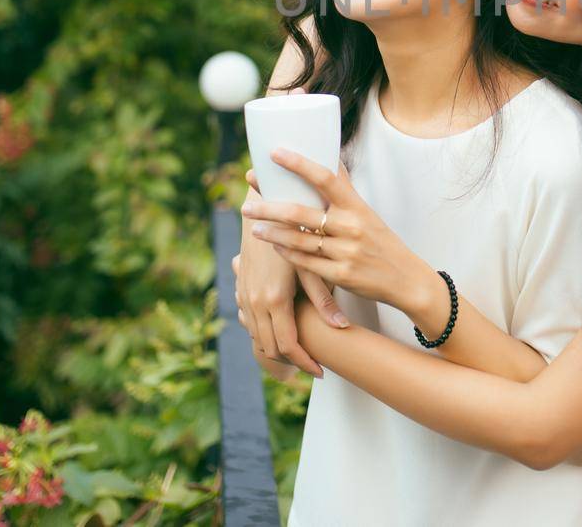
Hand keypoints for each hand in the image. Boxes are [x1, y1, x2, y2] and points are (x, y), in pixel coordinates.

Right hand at [234, 193, 347, 378]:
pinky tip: (279, 330)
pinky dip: (262, 333)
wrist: (263, 210)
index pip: (287, 347)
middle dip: (289, 363)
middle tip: (312, 366)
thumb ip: (324, 298)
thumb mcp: (312, 265)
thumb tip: (342, 326)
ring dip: (274, 349)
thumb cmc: (295, 234)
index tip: (320, 371)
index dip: (304, 363)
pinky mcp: (240, 287)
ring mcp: (244, 296)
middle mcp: (255, 302)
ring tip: (299, 353)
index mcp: (275, 300)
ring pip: (256, 338)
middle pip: (269, 349)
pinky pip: (248, 322)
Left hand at [242, 148, 448, 327]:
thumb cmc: (380, 240)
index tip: (274, 153)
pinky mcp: (341, 275)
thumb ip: (345, 189)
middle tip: (247, 203)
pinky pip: (306, 263)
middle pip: (301, 213)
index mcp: (357, 206)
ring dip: (272, 234)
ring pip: (299, 240)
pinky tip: (274, 248)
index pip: (325, 177)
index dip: (298, 163)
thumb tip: (330, 156)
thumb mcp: (367, 212)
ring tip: (253, 227)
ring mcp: (346, 252)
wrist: (405, 278)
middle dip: (269, 207)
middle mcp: (351, 226)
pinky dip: (287, 254)